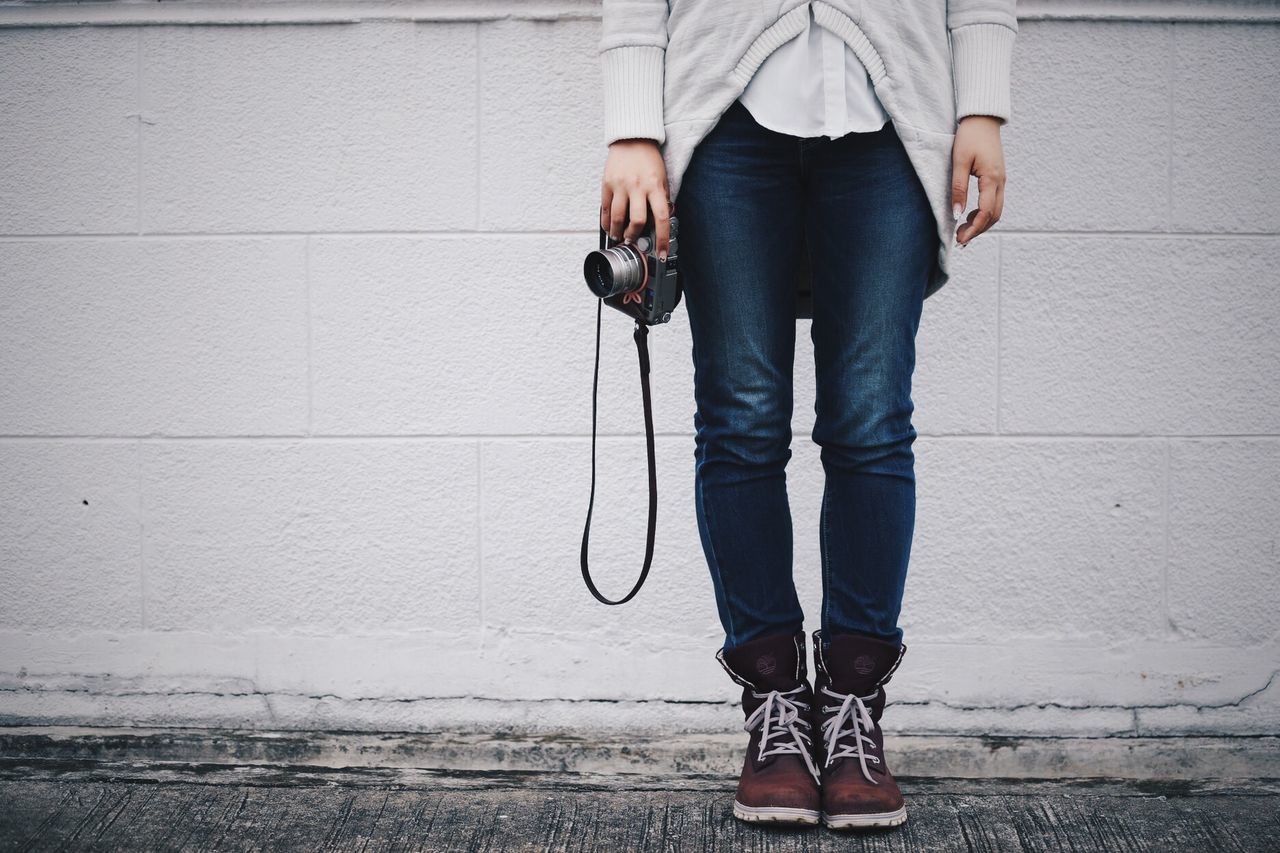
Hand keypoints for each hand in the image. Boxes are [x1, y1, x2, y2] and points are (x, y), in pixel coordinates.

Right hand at [600, 138, 671, 259]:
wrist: (632, 138)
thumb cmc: (649, 160)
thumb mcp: (662, 179)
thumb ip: (660, 200)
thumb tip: (657, 224)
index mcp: (655, 186)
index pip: (661, 218)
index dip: (662, 239)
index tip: (661, 253)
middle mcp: (638, 187)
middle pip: (637, 221)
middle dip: (634, 236)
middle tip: (632, 240)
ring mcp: (621, 185)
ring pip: (618, 218)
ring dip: (618, 232)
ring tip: (619, 236)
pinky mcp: (607, 183)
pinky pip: (605, 208)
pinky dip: (606, 221)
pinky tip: (609, 226)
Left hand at [950, 115, 1005, 246]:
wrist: (982, 118)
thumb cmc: (969, 137)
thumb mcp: (959, 162)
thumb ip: (958, 188)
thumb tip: (958, 214)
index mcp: (992, 179)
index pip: (986, 213)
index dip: (974, 229)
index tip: (960, 239)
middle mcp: (1001, 182)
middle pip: (994, 216)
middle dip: (978, 230)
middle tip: (960, 239)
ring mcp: (1001, 180)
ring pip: (996, 210)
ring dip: (981, 223)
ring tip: (964, 230)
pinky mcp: (998, 177)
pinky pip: (994, 201)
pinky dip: (984, 213)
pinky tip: (970, 215)